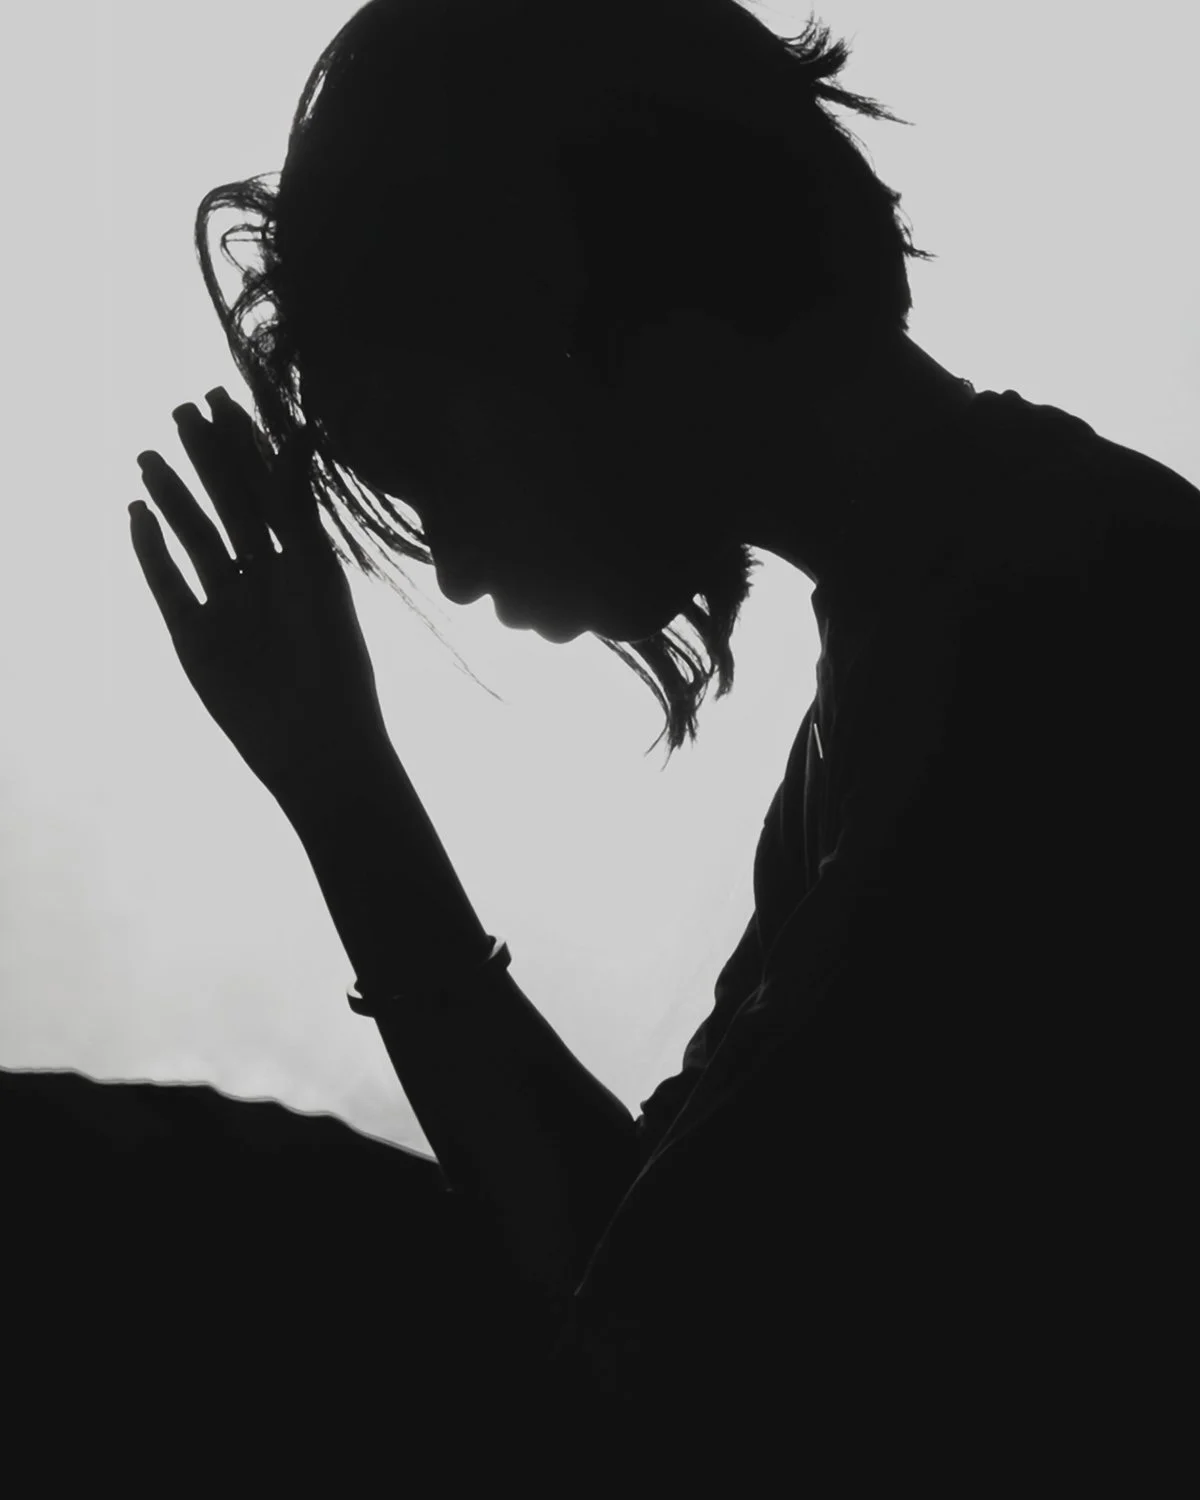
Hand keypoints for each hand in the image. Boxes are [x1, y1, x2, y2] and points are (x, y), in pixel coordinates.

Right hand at [131, 388, 392, 802]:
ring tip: (146, 457)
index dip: (243, 444)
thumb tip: (298, 433)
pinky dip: (149, 550)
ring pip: (193, 538)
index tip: (218, 396)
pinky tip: (135, 514)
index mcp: (300, 559)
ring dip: (170, 497)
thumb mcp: (314, 572)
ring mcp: (226, 606)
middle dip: (203, 459)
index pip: (267, 488)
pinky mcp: (193, 638)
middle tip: (178, 411)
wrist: (314, 740)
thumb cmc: (331, 658)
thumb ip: (297, 508)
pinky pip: (166, 584)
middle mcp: (263, 578)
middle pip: (227, 505)